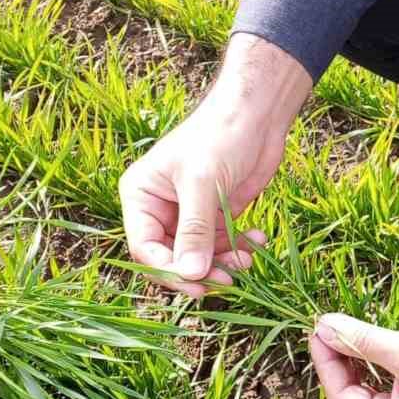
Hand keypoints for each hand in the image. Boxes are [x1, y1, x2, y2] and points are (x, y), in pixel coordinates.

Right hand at [120, 35, 311, 296]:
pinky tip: (257, 240)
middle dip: (198, 271)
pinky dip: (238, 248)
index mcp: (141, 196)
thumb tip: (189, 274)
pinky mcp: (216, 214)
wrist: (256, 114)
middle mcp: (160, 208)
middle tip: (227, 280)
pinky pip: (221, 244)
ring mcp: (189, 214)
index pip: (144, 247)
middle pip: (171, 257)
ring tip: (247, 261)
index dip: (168, 270)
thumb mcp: (202, 183)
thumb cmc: (219, 136)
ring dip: (222, 263)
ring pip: (198, 256)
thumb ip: (195, 229)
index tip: (197, 283)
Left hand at [310, 313, 398, 398]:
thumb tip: (325, 326)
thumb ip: (362, 340)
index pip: (341, 397)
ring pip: (369, 395)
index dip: (326, 359)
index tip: (319, 327)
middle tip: (328, 329)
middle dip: (338, 364)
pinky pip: (389, 391)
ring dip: (356, 365)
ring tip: (346, 333)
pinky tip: (372, 344)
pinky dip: (377, 368)